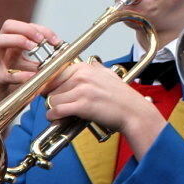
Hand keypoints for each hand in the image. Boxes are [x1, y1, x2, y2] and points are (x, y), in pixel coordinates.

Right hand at [0, 20, 60, 111]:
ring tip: (34, 48)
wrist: (0, 106)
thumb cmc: (17, 86)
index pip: (25, 26)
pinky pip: (4, 74)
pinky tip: (31, 76)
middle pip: (8, 26)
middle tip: (41, 40)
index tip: (55, 40)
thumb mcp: (32, 69)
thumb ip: (44, 62)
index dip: (41, 29)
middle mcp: (2, 51)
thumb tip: (63, 57)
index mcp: (13, 47)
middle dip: (27, 29)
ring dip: (19, 40)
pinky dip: (19, 75)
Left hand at [44, 61, 164, 159]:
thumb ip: (94, 68)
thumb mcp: (109, 75)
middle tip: (62, 104)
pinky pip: (55, 111)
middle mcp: (83, 76)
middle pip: (51, 88)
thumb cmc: (122, 97)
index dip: (50, 85)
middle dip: (53, 98)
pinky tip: (60, 119)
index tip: (50, 92)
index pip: (54, 72)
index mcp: (87, 68)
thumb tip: (85, 65)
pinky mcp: (82, 105)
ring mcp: (82, 90)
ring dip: (54, 109)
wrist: (133, 112)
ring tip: (65, 113)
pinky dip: (54, 117)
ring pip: (51, 100)